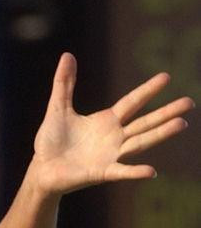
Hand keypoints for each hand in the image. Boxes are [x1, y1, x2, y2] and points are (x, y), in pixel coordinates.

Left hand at [29, 52, 193, 195]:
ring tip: (182, 124)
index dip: (147, 90)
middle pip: (145, 122)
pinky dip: (135, 171)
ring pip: (140, 143)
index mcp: (106, 121)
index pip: (132, 102)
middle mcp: (114, 137)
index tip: (166, 77)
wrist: (40, 170)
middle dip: (167, 112)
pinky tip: (151, 170)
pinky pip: (121, 171)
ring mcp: (111, 155)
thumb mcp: (58, 108)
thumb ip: (64, 84)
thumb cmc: (50, 142)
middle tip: (189, 103)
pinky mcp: (101, 172)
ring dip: (160, 134)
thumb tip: (67, 55)